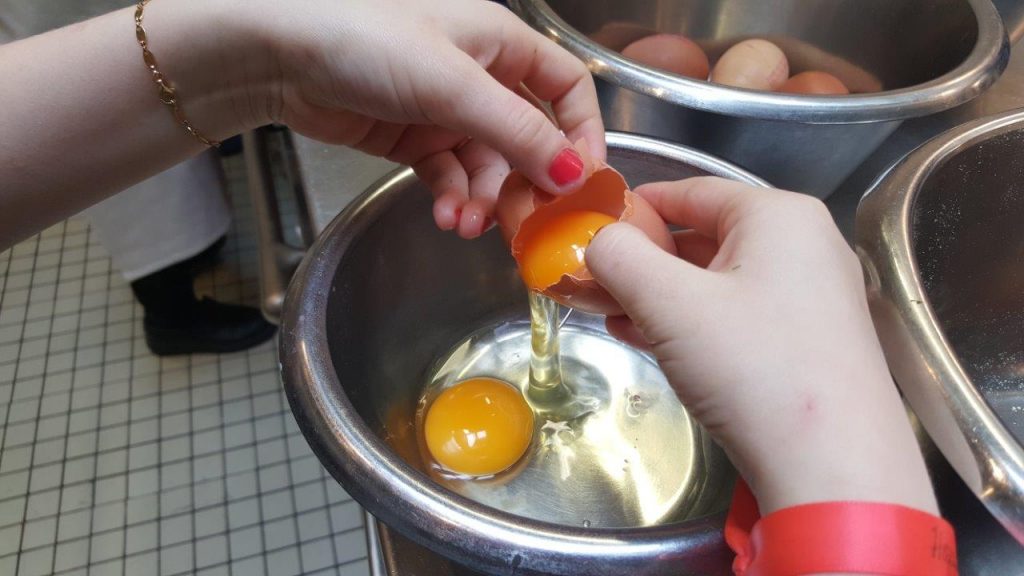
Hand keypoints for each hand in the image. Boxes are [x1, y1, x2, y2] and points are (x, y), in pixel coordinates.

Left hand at [255, 0, 604, 237]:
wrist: (280, 55)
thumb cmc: (367, 41)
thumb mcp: (454, 85)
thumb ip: (518, 132)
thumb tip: (574, 174)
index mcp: (501, 43)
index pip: (565, 89)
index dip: (581, 134)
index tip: (582, 182)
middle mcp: (480, 76)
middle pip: (527, 139)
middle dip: (524, 183)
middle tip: (522, 222)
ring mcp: (446, 109)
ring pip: (487, 166)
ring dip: (483, 199)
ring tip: (467, 224)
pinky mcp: (413, 138)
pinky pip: (450, 176)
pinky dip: (453, 198)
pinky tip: (447, 216)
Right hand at [584, 177, 936, 514]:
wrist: (833, 467)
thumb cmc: (754, 368)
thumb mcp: (670, 304)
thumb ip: (621, 258)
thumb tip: (597, 240)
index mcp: (780, 216)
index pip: (693, 191)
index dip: (636, 207)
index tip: (592, 227)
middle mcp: (806, 246)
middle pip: (706, 236)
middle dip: (644, 260)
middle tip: (594, 281)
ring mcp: (814, 297)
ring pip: (719, 281)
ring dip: (661, 296)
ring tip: (611, 313)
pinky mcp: (812, 343)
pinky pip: (738, 315)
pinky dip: (692, 323)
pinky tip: (651, 341)